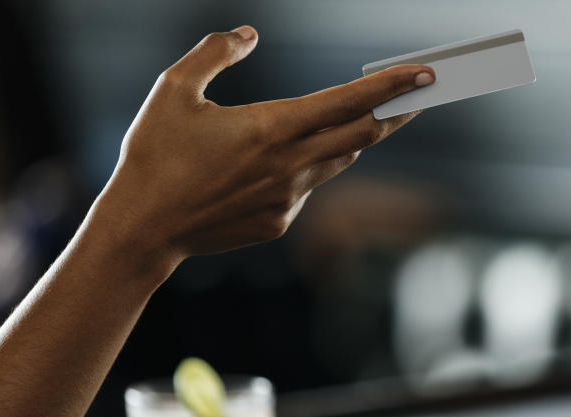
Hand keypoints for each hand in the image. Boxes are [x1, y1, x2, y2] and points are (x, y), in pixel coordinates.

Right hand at [90, 26, 433, 275]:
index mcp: (271, 127)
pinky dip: (309, 167)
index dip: (392, 86)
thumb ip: (216, 52)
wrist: (144, 227)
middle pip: (363, 134)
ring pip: (338, 160)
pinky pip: (308, 187)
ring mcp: (289, 198)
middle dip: (397, 112)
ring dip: (354, 137)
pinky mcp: (280, 222)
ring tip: (367, 117)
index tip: (426, 74)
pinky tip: (284, 162)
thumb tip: (249, 35)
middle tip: (424, 95)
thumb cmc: (154, 155)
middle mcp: (290, 165)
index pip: (349, 101)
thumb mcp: (174, 89)